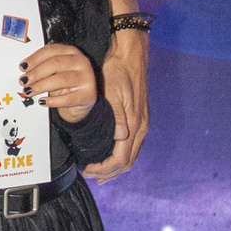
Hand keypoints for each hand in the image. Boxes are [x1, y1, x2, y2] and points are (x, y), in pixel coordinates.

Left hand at [21, 43, 98, 121]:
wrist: (83, 101)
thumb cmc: (66, 83)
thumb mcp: (56, 72)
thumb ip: (43, 68)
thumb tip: (25, 72)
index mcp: (71, 52)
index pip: (51, 50)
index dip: (35, 58)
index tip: (23, 67)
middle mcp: (81, 62)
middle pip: (55, 64)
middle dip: (36, 73)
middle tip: (24, 81)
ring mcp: (86, 78)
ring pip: (60, 80)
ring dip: (41, 86)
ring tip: (29, 91)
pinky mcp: (88, 95)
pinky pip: (68, 98)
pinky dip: (53, 101)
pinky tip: (43, 101)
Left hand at [88, 25, 148, 182]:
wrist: (130, 54)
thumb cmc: (118, 71)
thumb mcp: (114, 92)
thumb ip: (118, 116)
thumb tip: (121, 138)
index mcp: (134, 123)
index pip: (121, 158)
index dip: (105, 169)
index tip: (88, 170)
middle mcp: (141, 126)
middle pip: (127, 161)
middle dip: (109, 172)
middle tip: (91, 176)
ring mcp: (142, 122)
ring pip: (131, 154)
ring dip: (116, 166)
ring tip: (100, 171)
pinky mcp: (140, 117)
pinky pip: (132, 144)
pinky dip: (121, 154)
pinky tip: (111, 152)